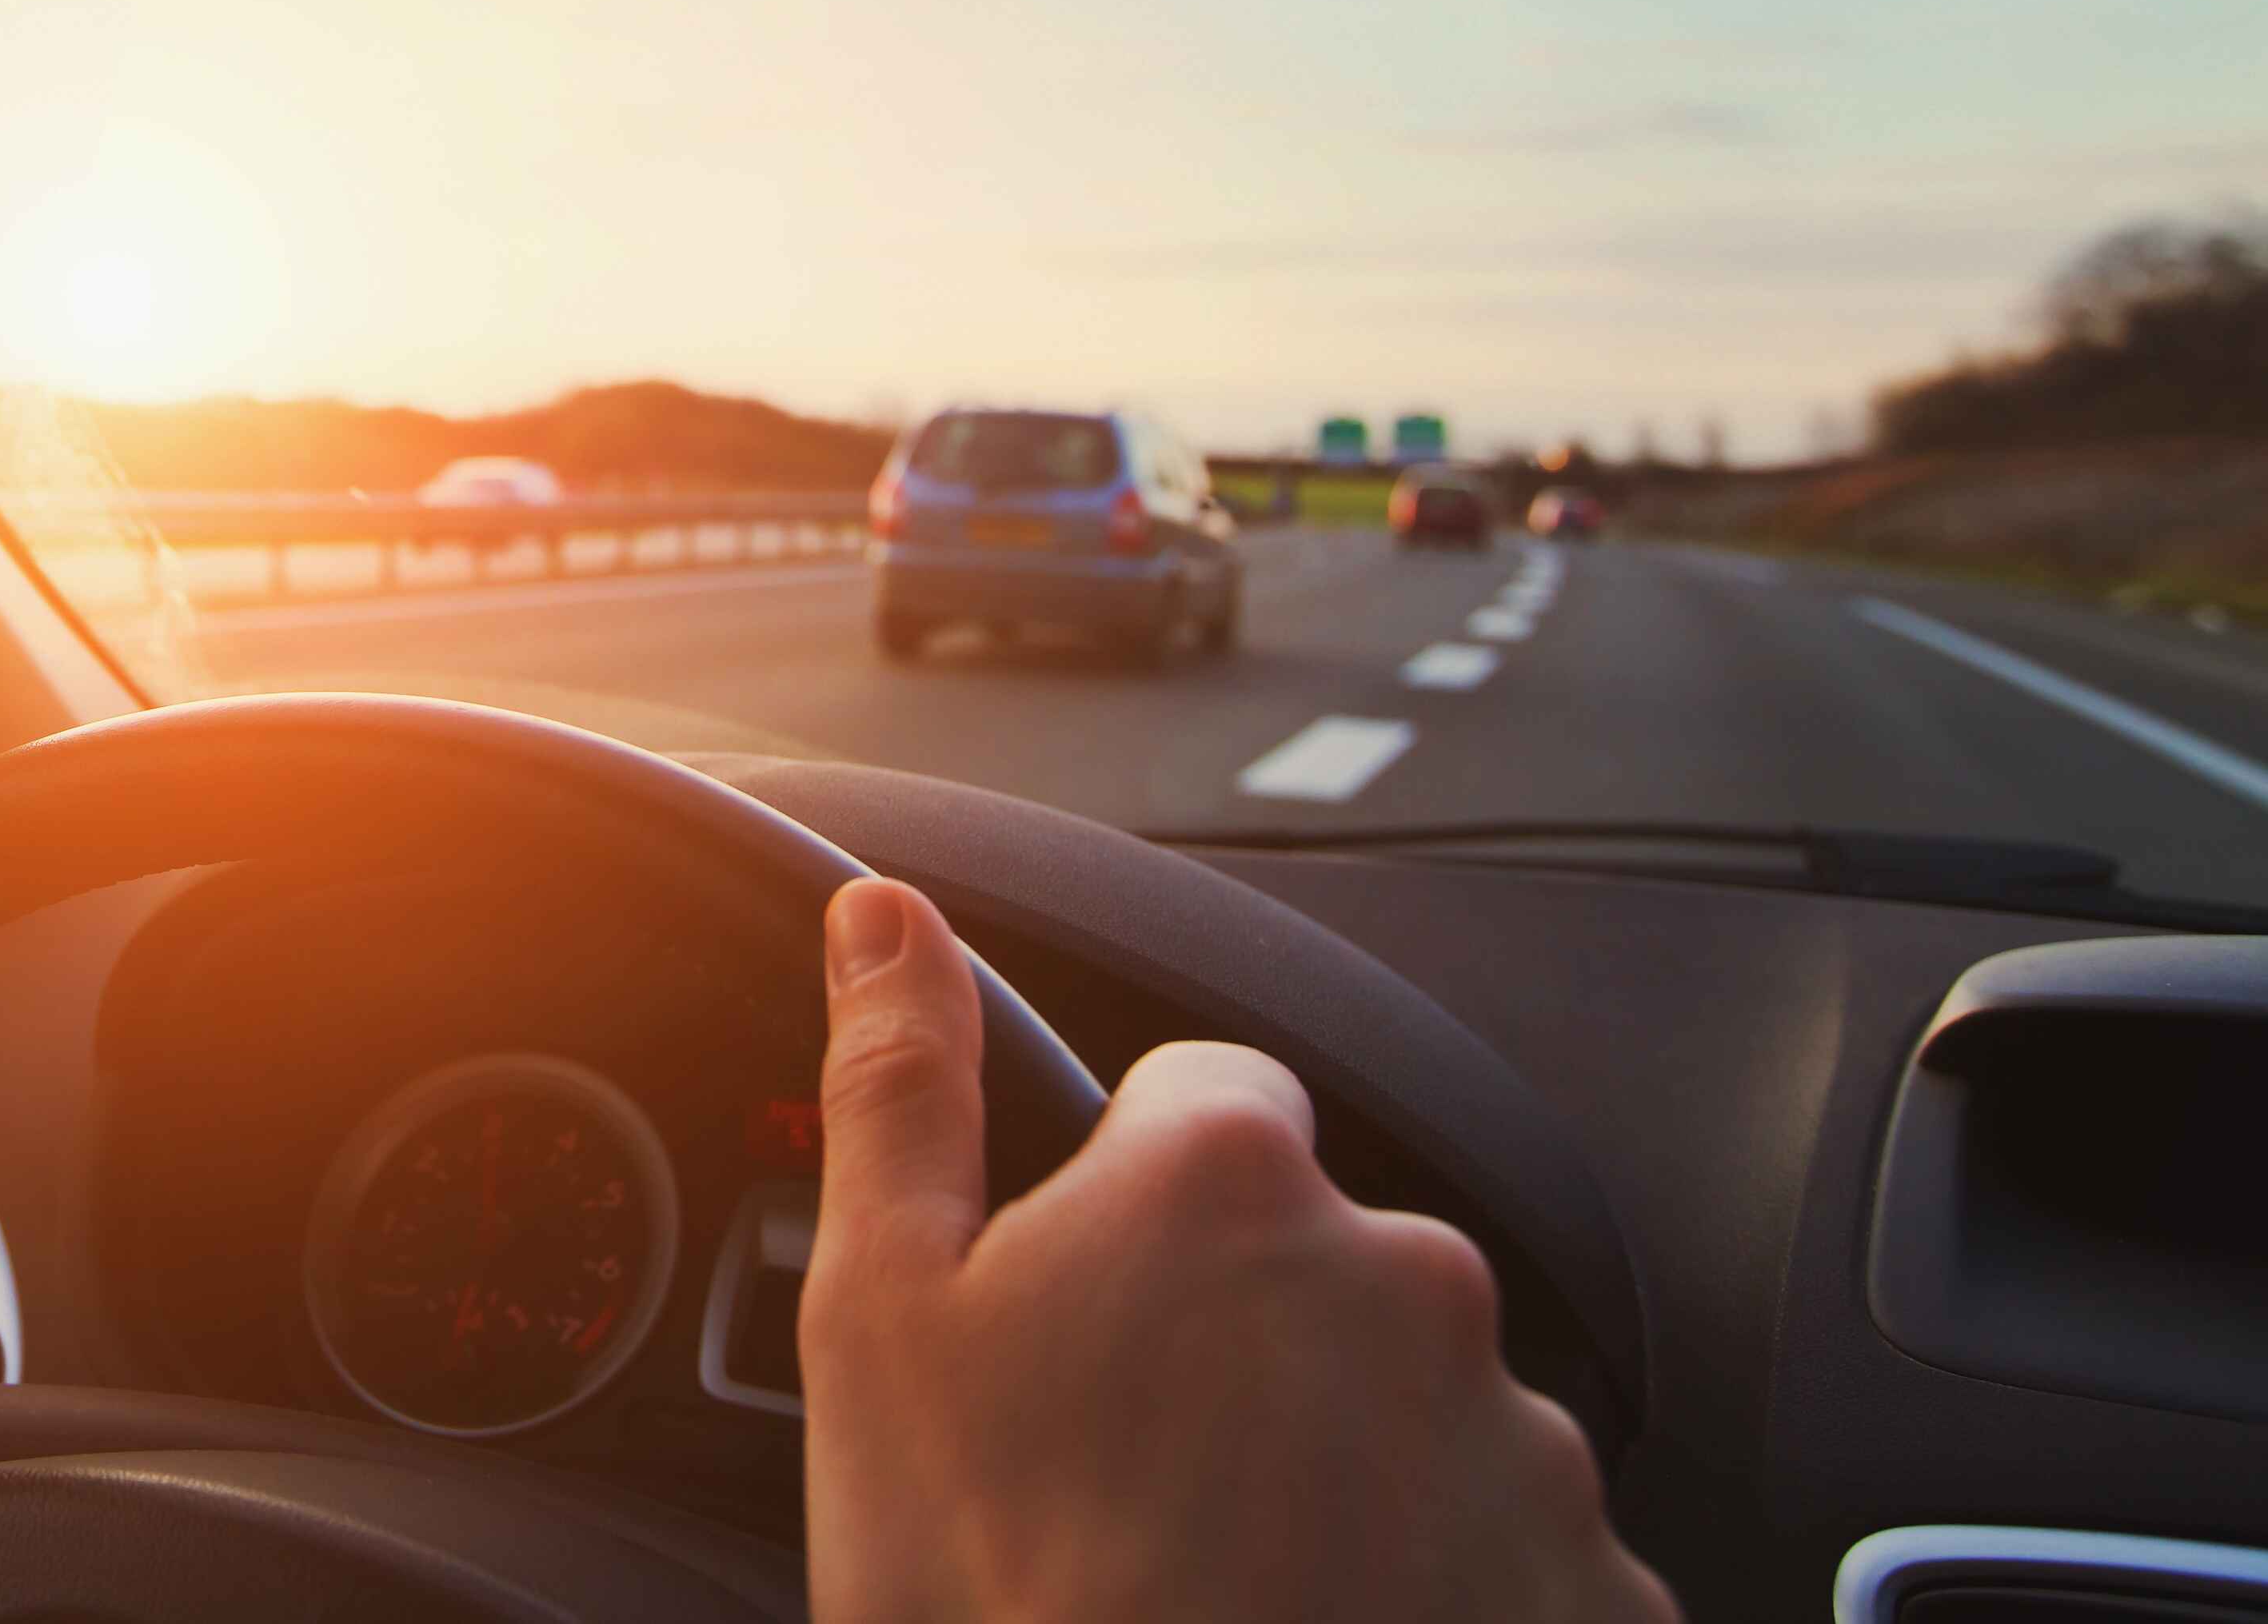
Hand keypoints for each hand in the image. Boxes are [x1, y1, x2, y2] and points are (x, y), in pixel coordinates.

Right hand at [797, 878, 1675, 1621]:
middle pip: (1320, 1258)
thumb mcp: (882, 1322)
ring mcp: (1518, 1442)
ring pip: (1418, 1408)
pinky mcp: (1592, 1589)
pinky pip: (1511, 1551)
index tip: (1087, 1314)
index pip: (1205, 1099)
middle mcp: (1407, 1277)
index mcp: (1230, 1183)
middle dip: (1243, 1340)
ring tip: (1227, 1582)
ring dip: (1345, 1468)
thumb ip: (902, 1089)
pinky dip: (1438, 1587)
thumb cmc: (994, 1594)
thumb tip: (887, 919)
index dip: (1128, 1198)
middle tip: (1135, 1479)